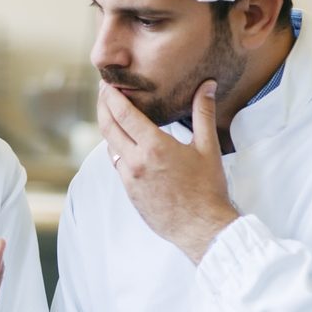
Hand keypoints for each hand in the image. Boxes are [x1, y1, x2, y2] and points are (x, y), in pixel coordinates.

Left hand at [98, 80, 238, 262]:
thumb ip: (203, 113)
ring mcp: (129, 179)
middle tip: (102, 92)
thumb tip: (207, 85)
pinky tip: (124, 143)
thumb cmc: (208, 188)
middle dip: (102, 106)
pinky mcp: (129, 192)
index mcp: (154, 147)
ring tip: (112, 114)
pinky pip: (117, 165)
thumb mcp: (208, 147)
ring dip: (108, 128)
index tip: (106, 83)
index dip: (111, 96)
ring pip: (110, 146)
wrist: (201, 228)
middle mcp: (136, 162)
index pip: (123, 114)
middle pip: (108, 127)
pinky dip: (117, 149)